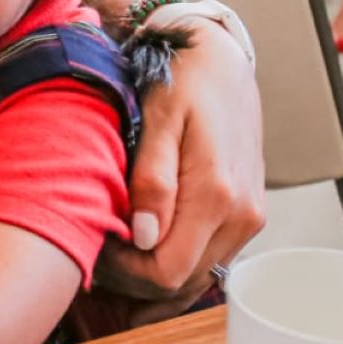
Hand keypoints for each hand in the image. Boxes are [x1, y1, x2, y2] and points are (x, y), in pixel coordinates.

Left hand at [96, 18, 264, 324]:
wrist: (220, 58)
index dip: (124, 274)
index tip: (93, 247)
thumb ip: (153, 178)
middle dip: (132, 282)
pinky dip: (175, 267)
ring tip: (111, 254)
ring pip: (195, 279)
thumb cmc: (182, 80)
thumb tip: (144, 237)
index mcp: (218, 195)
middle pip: (180, 285)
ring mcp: (249, 218)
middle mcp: (241, 215)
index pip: (167, 273)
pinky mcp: (247, 215)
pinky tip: (141, 255)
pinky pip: (208, 260)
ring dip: (152, 279)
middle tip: (94, 252)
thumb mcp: (157, 118)